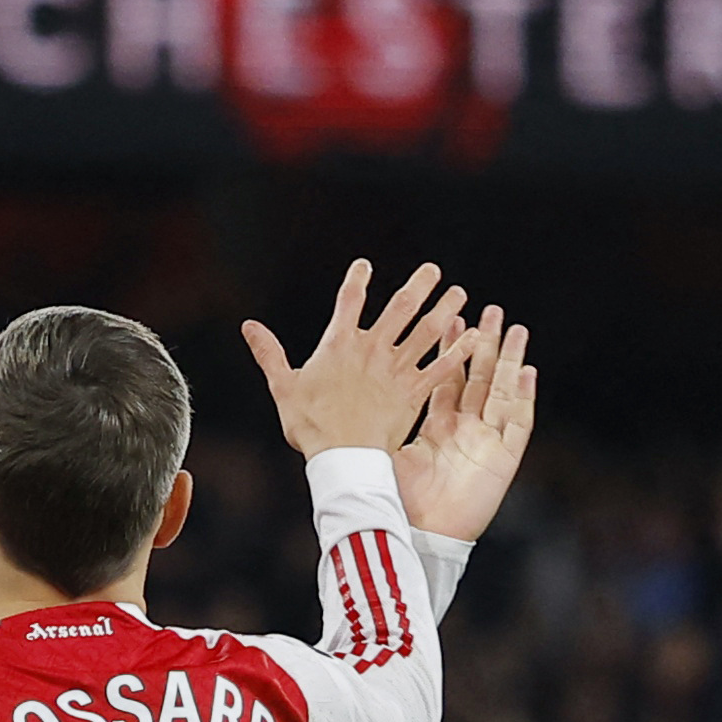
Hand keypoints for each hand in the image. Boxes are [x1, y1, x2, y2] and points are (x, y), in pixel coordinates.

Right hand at [238, 258, 467, 460]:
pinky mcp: (413, 392)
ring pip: (426, 331)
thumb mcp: (284, 387)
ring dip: (444, 309)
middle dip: (419, 286)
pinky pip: (440, 368)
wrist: (342, 457)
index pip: (348, 300)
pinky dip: (457, 352)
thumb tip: (248, 326)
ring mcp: (395, 370)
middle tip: (433, 270)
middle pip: (400, 308)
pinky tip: (473, 338)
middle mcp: (372, 349)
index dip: (357, 279)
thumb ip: (270, 354)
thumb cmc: (311, 425)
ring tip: (459, 292)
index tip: (364, 264)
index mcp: (339, 344)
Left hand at [391, 305, 534, 544]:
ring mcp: (486, 444)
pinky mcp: (503, 460)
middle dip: (484, 344)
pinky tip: (527, 371)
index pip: (446, 380)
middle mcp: (464, 432)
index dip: (450, 350)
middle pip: (478, 379)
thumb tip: (340, 397)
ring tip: (515, 328)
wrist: (418, 539)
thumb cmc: (397, 505)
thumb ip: (373, 423)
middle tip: (488, 310)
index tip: (450, 319)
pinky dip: (523, 398)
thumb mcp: (384, 454)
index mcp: (436, 429)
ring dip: (510, 361)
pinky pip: (517, 424)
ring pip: (502, 393)